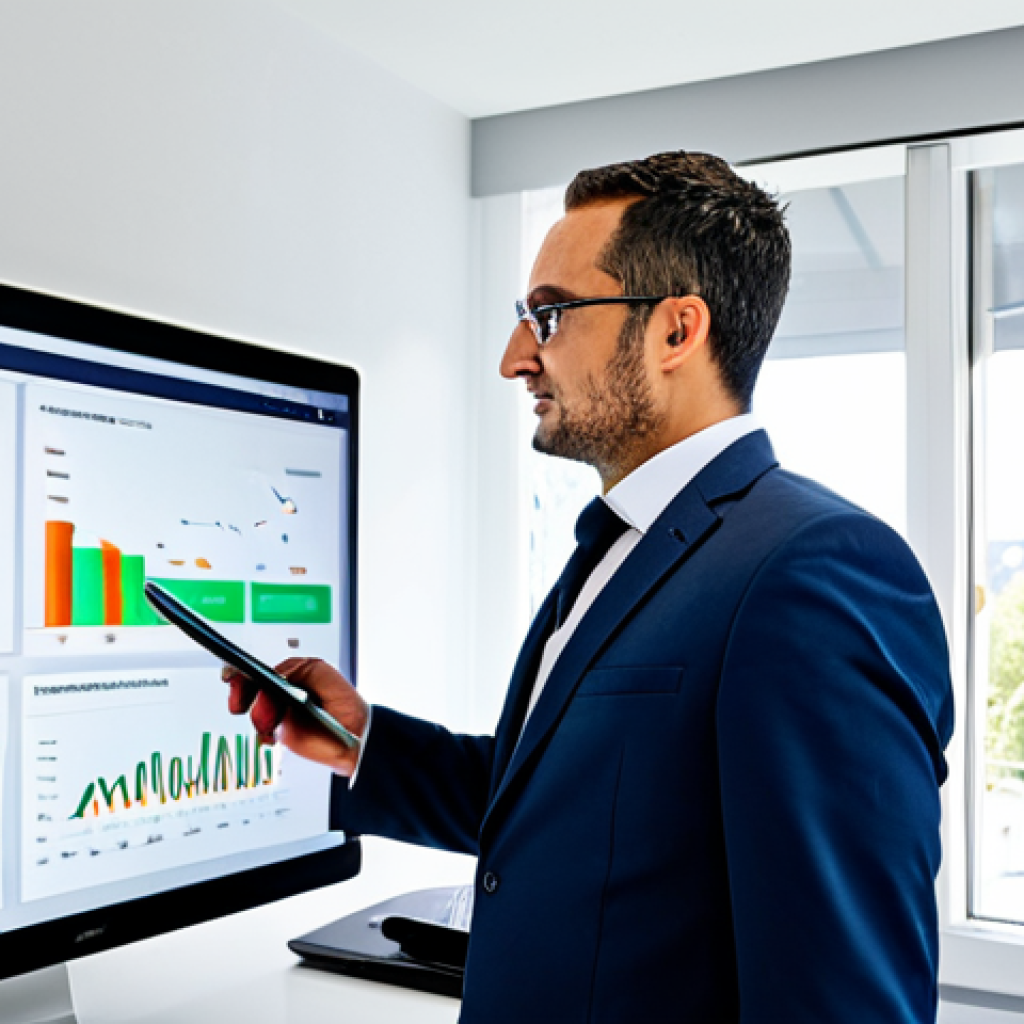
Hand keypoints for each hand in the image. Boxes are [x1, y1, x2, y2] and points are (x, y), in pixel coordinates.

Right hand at [223, 658, 368, 776]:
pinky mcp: (281, 734)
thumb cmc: (341, 699)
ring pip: (255, 713)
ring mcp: (278, 714)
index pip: (257, 669)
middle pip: (248, 690)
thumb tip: (273, 677)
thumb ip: (296, 669)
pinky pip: (263, 734)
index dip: (242, 672)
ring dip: (258, 717)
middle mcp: (279, 694)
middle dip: (242, 694)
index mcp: (288, 675)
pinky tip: (273, 735)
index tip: (234, 677)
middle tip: (241, 703)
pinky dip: (264, 734)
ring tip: (271, 721)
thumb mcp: (320, 673)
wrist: (357, 733)